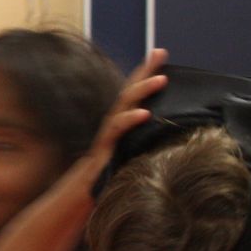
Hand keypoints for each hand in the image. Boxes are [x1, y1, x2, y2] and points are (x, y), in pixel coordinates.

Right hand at [79, 48, 167, 174]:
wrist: (78, 199)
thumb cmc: (107, 181)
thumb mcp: (132, 157)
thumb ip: (145, 144)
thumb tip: (172, 137)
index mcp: (121, 124)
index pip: (134, 93)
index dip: (146, 72)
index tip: (159, 52)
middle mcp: (112, 124)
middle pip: (129, 91)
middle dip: (145, 70)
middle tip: (160, 52)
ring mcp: (107, 135)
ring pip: (123, 105)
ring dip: (142, 90)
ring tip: (161, 79)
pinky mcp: (104, 149)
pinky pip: (116, 130)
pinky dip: (130, 120)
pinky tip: (144, 113)